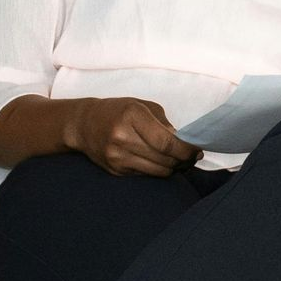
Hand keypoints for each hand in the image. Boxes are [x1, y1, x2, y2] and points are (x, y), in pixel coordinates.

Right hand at [65, 98, 201, 177]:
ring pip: (158, 171)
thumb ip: (165, 124)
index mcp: (131, 116)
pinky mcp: (115, 170)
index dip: (186, 151)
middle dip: (184, 160)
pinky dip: (158, 170)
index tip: (197, 151)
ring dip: (174, 168)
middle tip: (192, 157)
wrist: (84, 124)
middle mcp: (121, 137)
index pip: (166, 143)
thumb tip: (185, 143)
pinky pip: (146, 174)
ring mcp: (116, 156)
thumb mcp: (143, 106)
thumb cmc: (118, 111)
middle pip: (164, 159)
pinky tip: (161, 162)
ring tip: (180, 161)